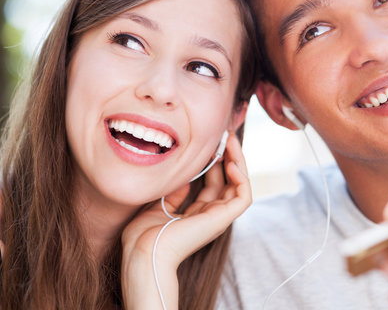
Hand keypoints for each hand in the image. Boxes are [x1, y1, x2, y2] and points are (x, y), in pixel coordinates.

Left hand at [121, 132, 251, 309]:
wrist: (142, 253)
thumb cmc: (143, 237)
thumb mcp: (158, 205)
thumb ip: (173, 193)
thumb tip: (184, 179)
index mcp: (197, 215)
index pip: (214, 185)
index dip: (214, 163)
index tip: (209, 144)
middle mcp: (211, 216)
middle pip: (228, 182)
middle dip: (229, 157)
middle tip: (225, 135)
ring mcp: (218, 218)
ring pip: (239, 185)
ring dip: (238, 161)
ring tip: (231, 141)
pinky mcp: (222, 219)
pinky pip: (243, 196)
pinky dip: (242, 178)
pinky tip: (231, 162)